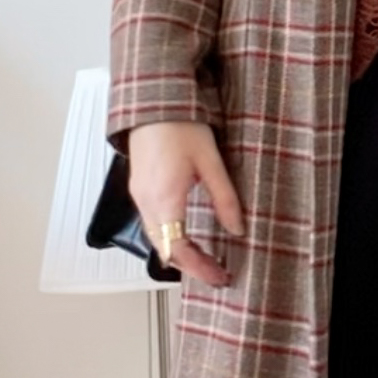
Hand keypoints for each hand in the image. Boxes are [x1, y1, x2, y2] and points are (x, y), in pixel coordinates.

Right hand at [128, 121, 244, 288]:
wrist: (153, 101)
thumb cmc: (180, 124)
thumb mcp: (211, 161)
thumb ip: (225, 198)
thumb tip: (237, 228)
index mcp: (165, 198)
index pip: (178, 249)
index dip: (199, 268)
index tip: (219, 276)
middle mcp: (147, 202)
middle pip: (165, 249)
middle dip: (191, 266)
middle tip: (217, 272)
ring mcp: (140, 195)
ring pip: (156, 238)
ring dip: (179, 253)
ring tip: (206, 259)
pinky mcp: (140, 188)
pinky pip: (152, 224)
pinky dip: (169, 238)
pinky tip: (186, 236)